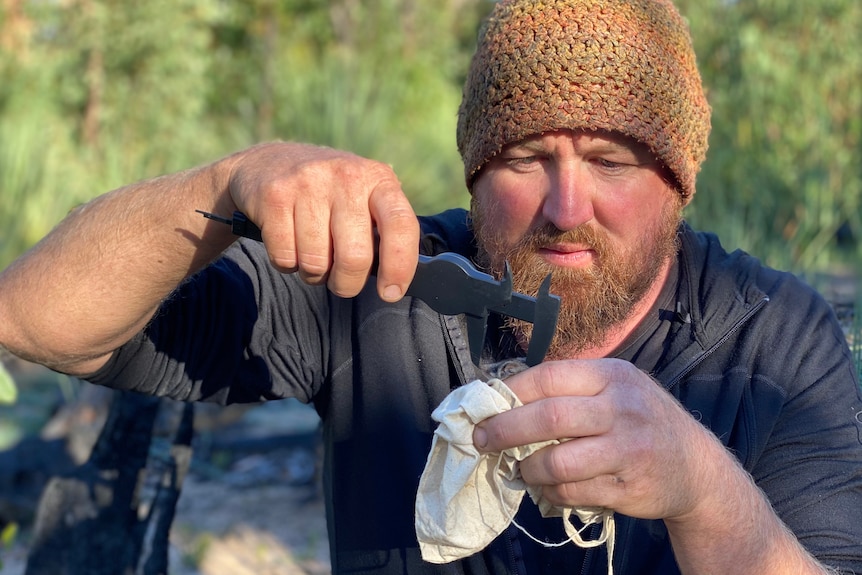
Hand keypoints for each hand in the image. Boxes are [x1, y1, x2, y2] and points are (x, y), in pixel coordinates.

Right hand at [226, 142, 419, 300]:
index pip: (401, 224)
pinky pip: (285, 258)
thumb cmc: (330, 193)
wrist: (270, 162)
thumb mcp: (365, 196)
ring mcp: (308, 184)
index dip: (399, 265)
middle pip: (354, 257)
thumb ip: (384, 229)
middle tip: (342, 281)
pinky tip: (291, 244)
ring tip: (313, 256)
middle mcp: (346, 177)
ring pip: (316, 263)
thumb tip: (395, 280)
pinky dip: (287, 264)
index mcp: (378, 179)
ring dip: (315, 274)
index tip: (391, 292)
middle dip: (347, 283)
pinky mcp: (274, 196)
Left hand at [473, 359, 724, 520]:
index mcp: (612, 376)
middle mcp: (622, 409)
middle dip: (504, 430)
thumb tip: (504, 398)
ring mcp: (628, 450)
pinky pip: (572, 492)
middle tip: (481, 441)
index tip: (485, 405)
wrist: (696, 467)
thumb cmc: (641, 420)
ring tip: (519, 468)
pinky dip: (551, 492)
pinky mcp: (629, 488)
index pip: (550, 376)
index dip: (511, 391)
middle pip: (549, 418)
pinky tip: (548, 487)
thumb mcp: (617, 389)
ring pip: (557, 461)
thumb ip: (571, 390)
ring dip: (527, 468)